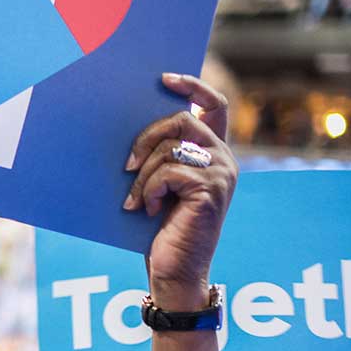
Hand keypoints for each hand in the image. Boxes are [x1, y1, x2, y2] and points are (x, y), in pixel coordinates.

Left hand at [123, 74, 239, 308]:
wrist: (172, 271)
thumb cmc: (158, 230)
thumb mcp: (157, 185)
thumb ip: (158, 155)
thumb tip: (130, 122)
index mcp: (212, 153)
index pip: (214, 105)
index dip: (192, 86)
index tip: (165, 79)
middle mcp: (224, 158)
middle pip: (181, 120)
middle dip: (146, 137)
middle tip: (126, 163)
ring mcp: (222, 173)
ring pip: (171, 148)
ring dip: (143, 175)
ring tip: (135, 200)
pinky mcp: (211, 190)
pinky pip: (169, 172)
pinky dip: (148, 190)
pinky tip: (144, 210)